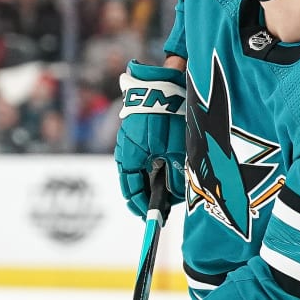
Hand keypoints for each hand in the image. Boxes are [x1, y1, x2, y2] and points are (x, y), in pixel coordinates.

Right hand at [115, 61, 187, 215]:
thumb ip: (175, 176)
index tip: (156, 218)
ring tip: (171, 190)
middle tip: (164, 208)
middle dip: (148, 196)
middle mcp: (125, 150)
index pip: (131, 191)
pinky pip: (144, 156)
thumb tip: (175, 195)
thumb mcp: (175, 151)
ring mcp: (131, 140)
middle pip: (134, 182)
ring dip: (153, 181)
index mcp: (128, 158)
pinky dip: (155, 166)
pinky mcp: (139, 130)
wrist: (165, 82)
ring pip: (140, 169)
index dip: (143, 207)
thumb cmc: (168, 117)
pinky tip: (169, 168)